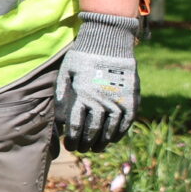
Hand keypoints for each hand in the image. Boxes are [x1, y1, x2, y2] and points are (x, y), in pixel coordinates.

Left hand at [56, 12, 140, 152]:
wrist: (109, 41)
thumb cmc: (83, 57)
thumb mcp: (66, 73)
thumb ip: (61, 95)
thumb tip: (59, 118)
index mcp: (82, 95)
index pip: (76, 126)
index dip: (73, 140)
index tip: (70, 146)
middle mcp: (100, 100)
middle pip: (92, 132)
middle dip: (86, 144)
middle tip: (82, 149)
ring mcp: (118, 100)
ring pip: (110, 130)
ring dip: (102, 142)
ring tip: (96, 148)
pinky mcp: (131, 99)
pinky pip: (126, 122)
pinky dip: (119, 134)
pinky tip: (112, 139)